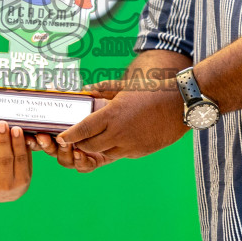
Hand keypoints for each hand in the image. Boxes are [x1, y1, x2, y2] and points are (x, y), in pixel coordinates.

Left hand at [0, 121, 33, 201]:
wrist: (2, 195)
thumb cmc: (16, 174)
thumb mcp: (25, 166)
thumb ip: (25, 151)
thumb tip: (24, 132)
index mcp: (22, 181)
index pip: (20, 159)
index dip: (18, 143)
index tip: (16, 128)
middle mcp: (6, 187)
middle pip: (4, 161)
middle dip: (3, 141)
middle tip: (1, 124)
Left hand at [56, 82, 185, 160]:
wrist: (181, 104)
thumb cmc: (153, 91)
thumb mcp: (126, 86)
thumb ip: (104, 88)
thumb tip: (87, 89)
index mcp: (112, 115)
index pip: (82, 130)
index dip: (69, 136)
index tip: (61, 138)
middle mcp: (118, 133)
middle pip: (89, 146)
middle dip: (80, 144)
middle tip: (76, 139)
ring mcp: (130, 145)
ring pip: (104, 153)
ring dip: (98, 148)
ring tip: (96, 139)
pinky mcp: (140, 152)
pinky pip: (120, 154)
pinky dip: (114, 149)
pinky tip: (117, 139)